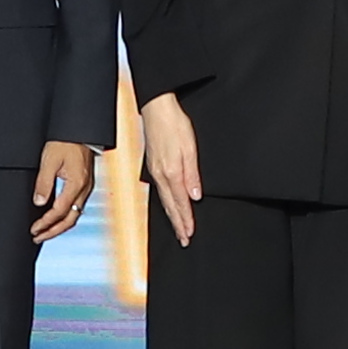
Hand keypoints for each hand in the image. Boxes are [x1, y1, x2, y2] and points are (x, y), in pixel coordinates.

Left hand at [30, 139, 97, 243]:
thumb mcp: (50, 160)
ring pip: (75, 215)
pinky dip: (65, 217)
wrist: (80, 131)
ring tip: (45, 232)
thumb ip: (44, 183)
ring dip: (59, 226)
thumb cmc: (65, 142)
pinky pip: (77, 207)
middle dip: (53, 231)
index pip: (59, 211)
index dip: (45, 223)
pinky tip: (56, 218)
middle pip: (70, 219)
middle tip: (38, 237)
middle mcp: (84, 189)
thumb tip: (39, 202)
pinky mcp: (85, 186)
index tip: (34, 229)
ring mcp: (86, 188)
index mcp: (76, 184)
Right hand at [141, 88, 203, 250]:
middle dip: (178, 224)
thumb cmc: (174, 124)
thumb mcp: (189, 148)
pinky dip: (165, 204)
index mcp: (171, 172)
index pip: (180, 202)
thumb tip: (195, 196)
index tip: (190, 234)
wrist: (157, 108)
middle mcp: (160, 175)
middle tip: (184, 240)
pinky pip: (160, 191)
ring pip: (164, 200)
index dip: (186, 220)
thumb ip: (192, 174)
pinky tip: (168, 206)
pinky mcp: (153, 166)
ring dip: (172, 217)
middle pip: (170, 206)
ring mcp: (154, 171)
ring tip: (178, 229)